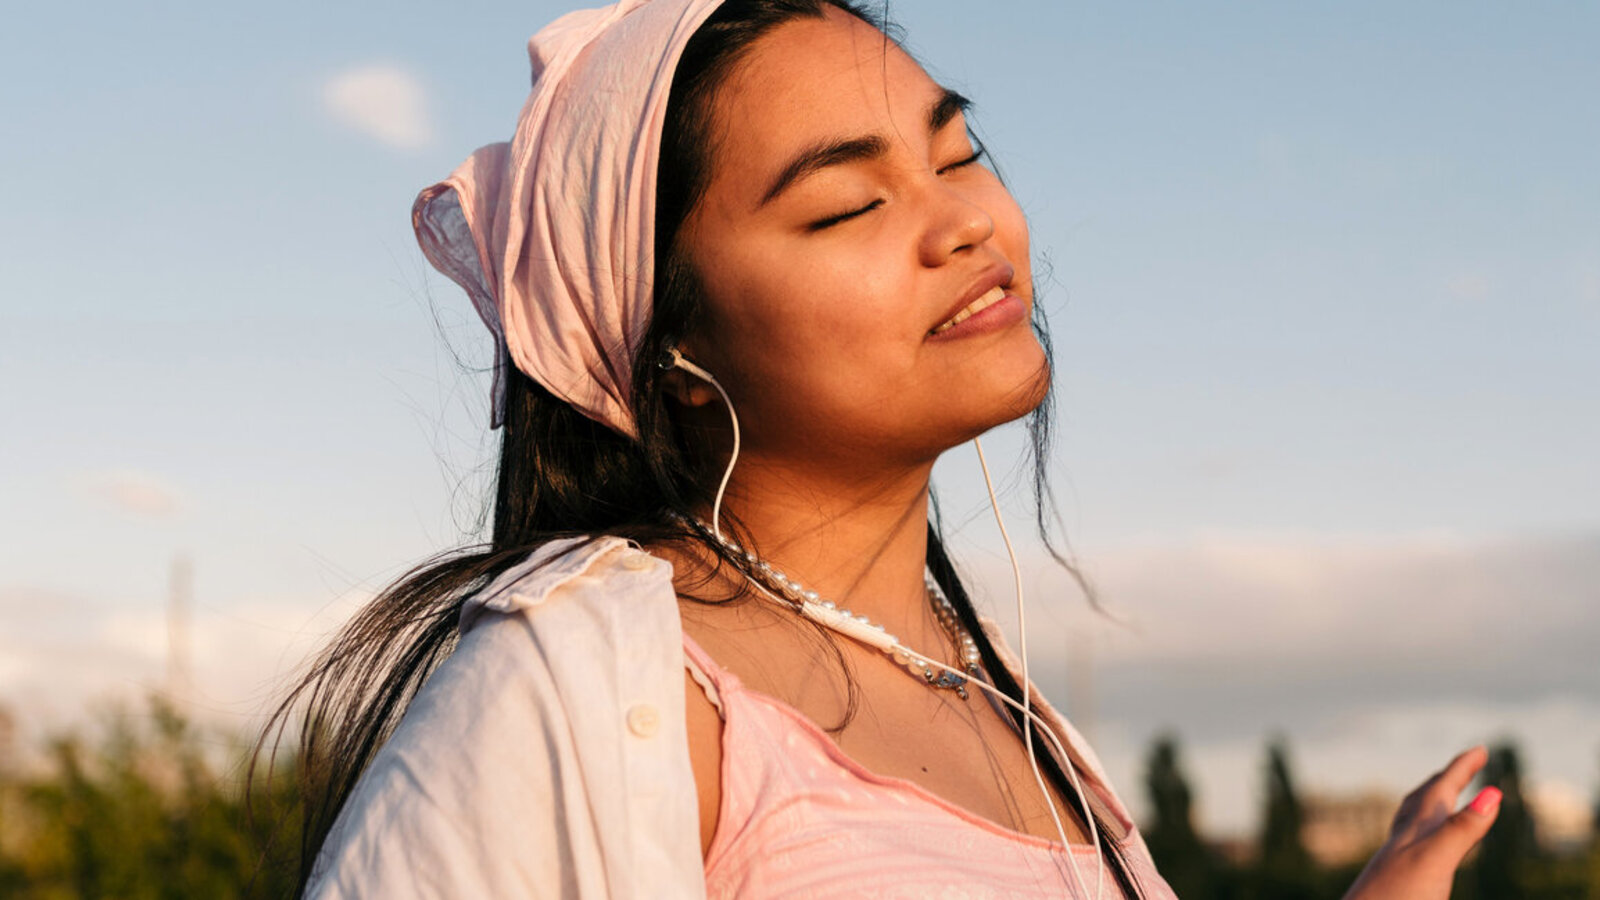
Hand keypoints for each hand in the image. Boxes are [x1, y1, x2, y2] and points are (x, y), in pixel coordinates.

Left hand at [1343, 745, 1500, 899]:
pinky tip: (1419, 846)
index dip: (1462, 768)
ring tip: (1441, 795)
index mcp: (1418, 829)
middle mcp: (1405, 839)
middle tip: (1466, 763)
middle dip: (1449, 778)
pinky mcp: (1394, 880)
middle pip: (1427, 798)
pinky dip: (1423, 835)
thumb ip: (1461, 829)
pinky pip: (1411, 846)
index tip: (1480, 749)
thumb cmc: (1395, 896)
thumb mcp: (1435, 859)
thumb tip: (1494, 793)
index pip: (1442, 789)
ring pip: (1415, 820)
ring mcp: (1397, 859)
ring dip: (1433, 803)